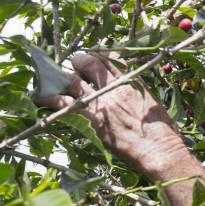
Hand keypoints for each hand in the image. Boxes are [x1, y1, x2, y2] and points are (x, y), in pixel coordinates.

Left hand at [37, 54, 187, 179]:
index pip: (111, 58)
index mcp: (132, 82)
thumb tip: (131, 95)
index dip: (98, 54)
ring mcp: (101, 101)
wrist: (160, 150)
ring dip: (60, 77)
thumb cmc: (164, 133)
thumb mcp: (154, 105)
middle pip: (89, 63)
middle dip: (77, 61)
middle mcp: (115, 87)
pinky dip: (50, 98)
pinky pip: (63, 103)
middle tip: (72, 65)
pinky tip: (39, 97)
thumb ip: (139, 95)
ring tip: (52, 78)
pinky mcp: (92, 118)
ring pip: (72, 80)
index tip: (93, 56)